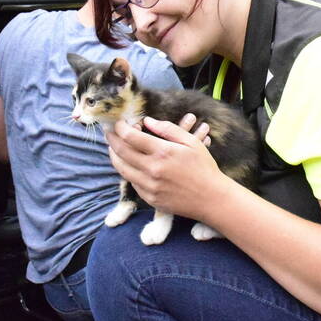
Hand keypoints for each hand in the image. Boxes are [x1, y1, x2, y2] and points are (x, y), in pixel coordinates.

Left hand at [106, 116, 223, 217]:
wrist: (212, 199)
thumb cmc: (204, 167)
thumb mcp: (191, 142)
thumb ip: (168, 129)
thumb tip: (147, 121)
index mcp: (162, 152)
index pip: (130, 136)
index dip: (120, 127)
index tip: (118, 123)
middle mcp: (152, 170)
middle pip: (121, 152)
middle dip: (111, 139)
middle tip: (108, 132)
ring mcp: (149, 186)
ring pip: (121, 168)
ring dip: (114, 155)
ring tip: (113, 147)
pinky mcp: (149, 198)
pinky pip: (132, 182)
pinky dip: (127, 170)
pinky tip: (130, 164)